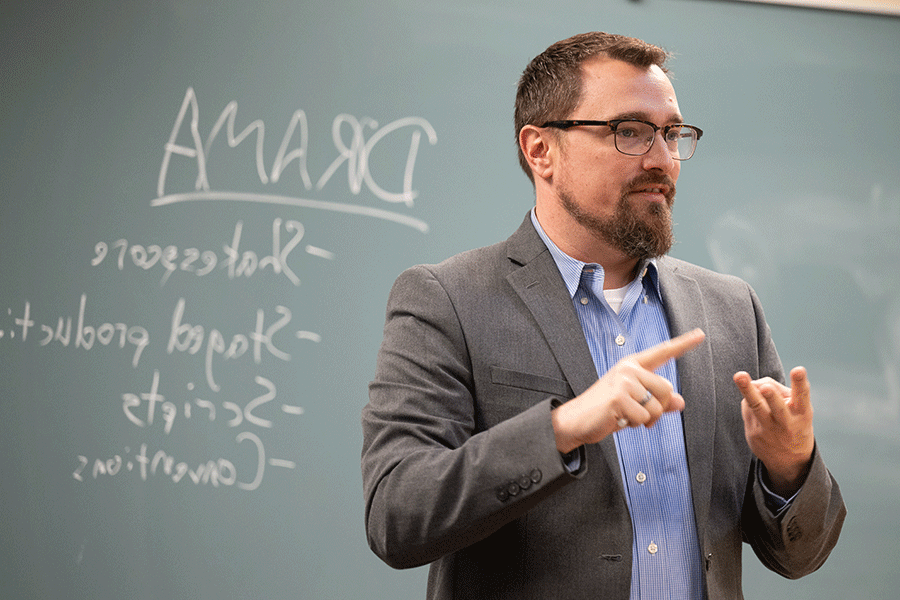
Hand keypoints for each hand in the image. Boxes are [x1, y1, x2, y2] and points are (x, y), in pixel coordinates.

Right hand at [552, 329, 705, 453]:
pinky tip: (618, 418)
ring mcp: (623, 381)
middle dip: (658, 409)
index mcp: (632, 366)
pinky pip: (644, 417)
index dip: (683, 344)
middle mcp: (629, 369)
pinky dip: (634, 424)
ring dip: (645, 419)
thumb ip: (658, 402)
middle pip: (666, 389)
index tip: (701, 334)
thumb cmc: (605, 411)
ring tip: (625, 416)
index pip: (662, 353)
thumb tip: (680, 402)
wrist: (576, 420)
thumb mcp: (635, 405)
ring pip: (657, 406)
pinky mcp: (619, 397)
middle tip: (639, 415)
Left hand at [733, 366, 814, 495]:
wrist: (789, 461)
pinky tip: (755, 402)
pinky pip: (747, 408)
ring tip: (739, 375)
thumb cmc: (793, 421)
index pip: (803, 396)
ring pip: (756, 407)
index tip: (799, 369)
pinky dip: (749, 400)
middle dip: (771, 396)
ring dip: (747, 391)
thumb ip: (779, 391)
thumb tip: (755, 384)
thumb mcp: (797, 409)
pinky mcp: (754, 434)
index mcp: (802, 413)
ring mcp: (769, 429)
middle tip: (766, 386)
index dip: (800, 383)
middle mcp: (787, 422)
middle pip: (777, 406)